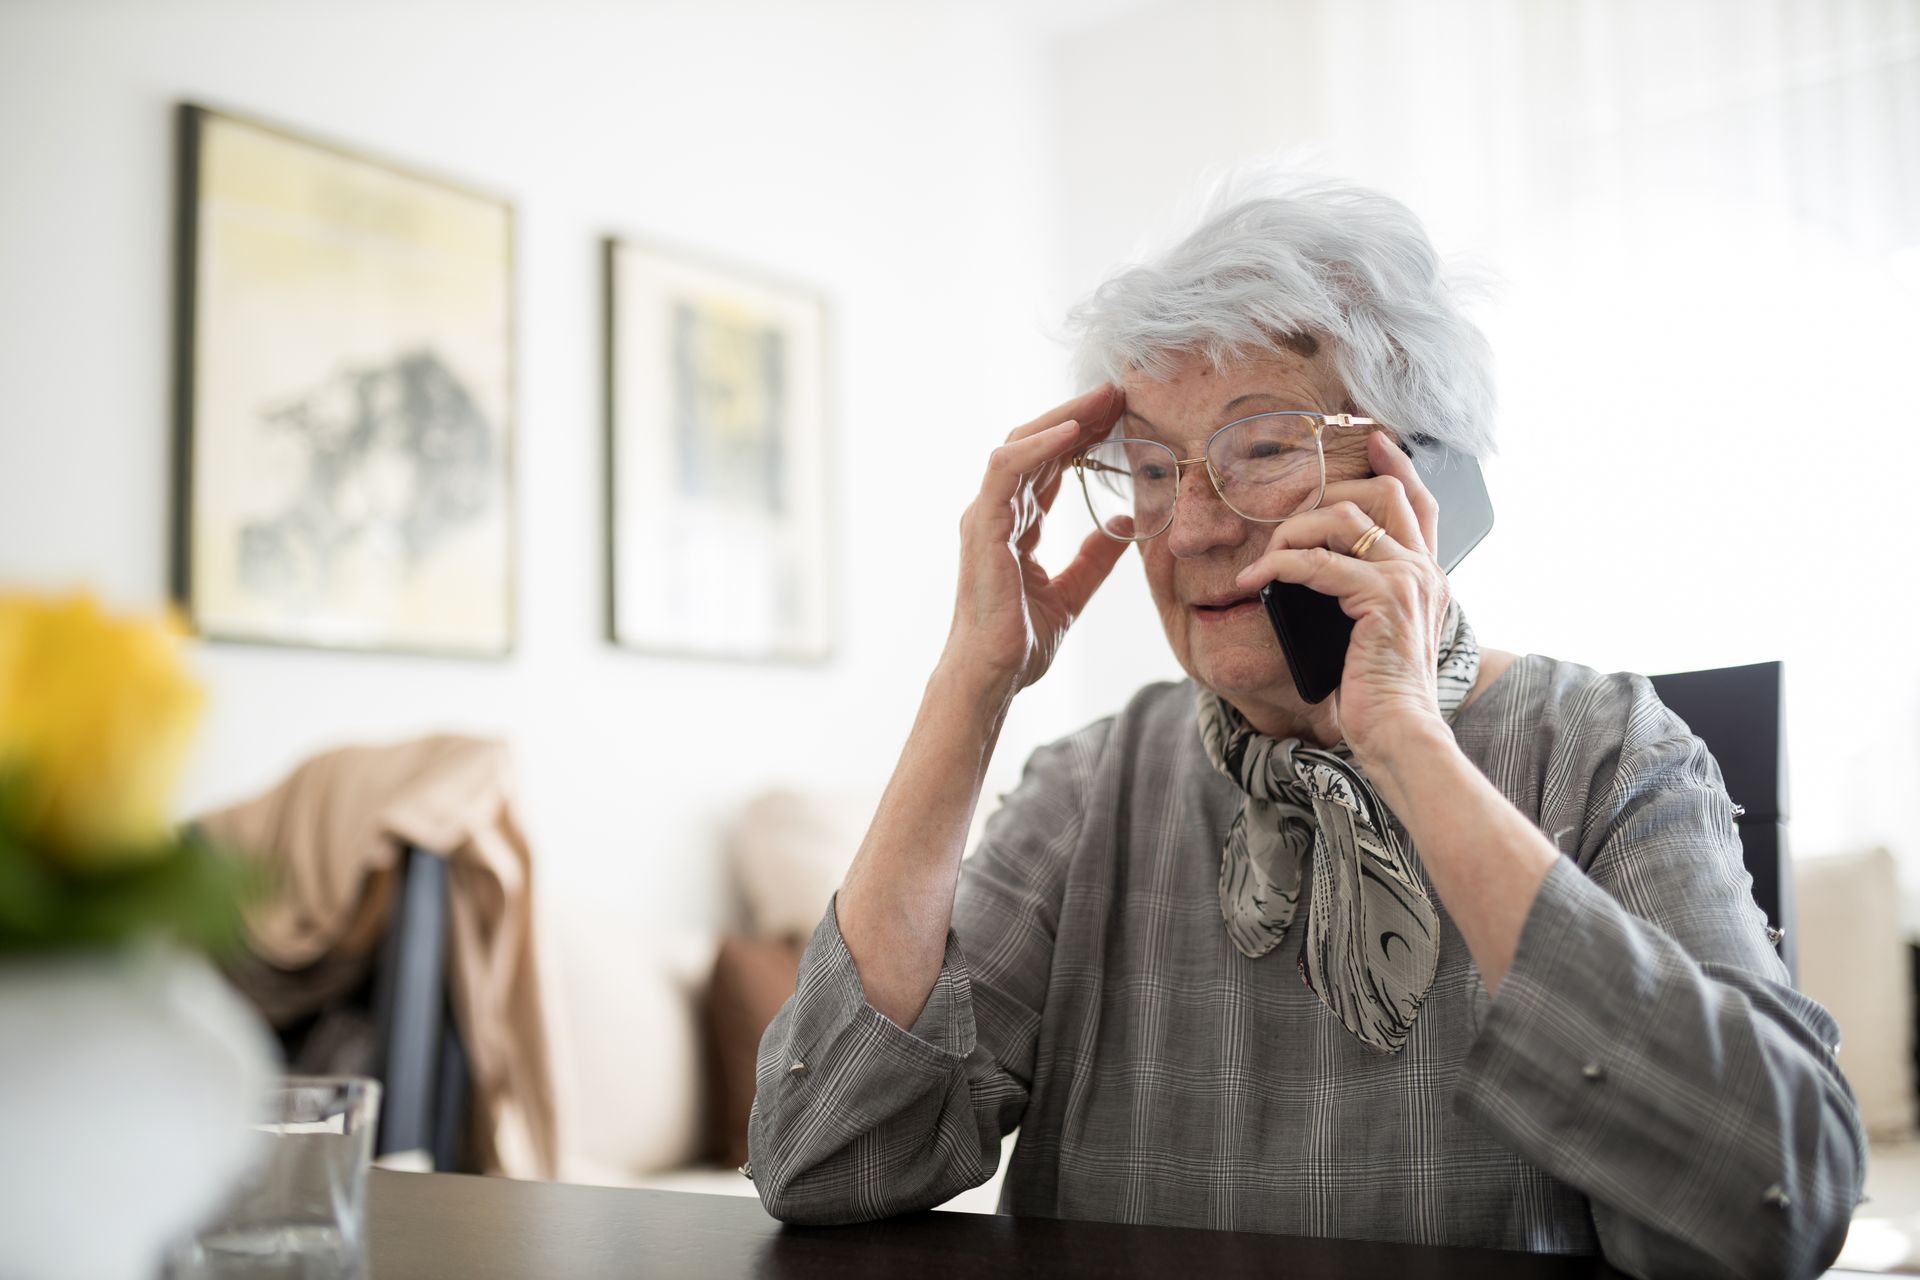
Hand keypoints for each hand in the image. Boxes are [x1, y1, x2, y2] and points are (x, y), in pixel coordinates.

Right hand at [943, 385, 1129, 700]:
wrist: (993, 676)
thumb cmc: (1019, 642)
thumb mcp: (1071, 593)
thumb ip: (1094, 558)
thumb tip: (1123, 525)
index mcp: (1015, 526)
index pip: (1051, 466)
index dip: (1084, 438)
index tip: (1122, 416)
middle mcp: (997, 513)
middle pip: (1037, 445)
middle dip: (1077, 416)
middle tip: (1119, 392)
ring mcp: (985, 516)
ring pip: (1020, 445)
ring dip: (1062, 418)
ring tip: (1103, 398)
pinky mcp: (982, 525)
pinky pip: (1007, 469)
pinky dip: (1039, 446)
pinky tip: (1074, 430)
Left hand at [1232, 431, 1452, 765]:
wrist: (1399, 734)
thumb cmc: (1378, 695)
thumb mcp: (1372, 635)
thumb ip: (1360, 596)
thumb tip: (1312, 569)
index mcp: (1428, 576)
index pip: (1421, 502)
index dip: (1397, 464)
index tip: (1370, 440)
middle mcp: (1425, 571)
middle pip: (1380, 495)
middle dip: (1324, 495)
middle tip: (1282, 522)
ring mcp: (1408, 581)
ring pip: (1342, 519)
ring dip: (1293, 532)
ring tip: (1265, 561)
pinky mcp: (1383, 599)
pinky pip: (1318, 563)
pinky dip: (1279, 566)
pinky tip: (1256, 580)